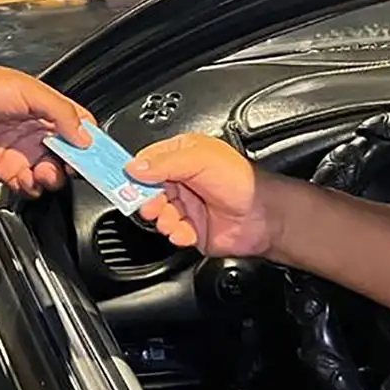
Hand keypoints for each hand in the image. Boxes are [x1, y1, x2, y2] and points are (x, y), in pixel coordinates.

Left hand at [0, 64, 93, 197]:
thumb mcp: (31, 91)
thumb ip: (62, 113)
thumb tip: (86, 137)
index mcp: (47, 110)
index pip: (80, 129)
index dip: (91, 143)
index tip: (97, 155)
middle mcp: (38, 132)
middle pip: (69, 157)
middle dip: (74, 166)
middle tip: (71, 167)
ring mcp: (22, 151)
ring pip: (50, 174)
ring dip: (53, 178)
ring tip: (45, 172)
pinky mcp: (5, 168)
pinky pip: (27, 186)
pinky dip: (32, 188)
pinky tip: (28, 180)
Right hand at [124, 132, 277, 255]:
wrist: (265, 217)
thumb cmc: (242, 181)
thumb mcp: (200, 160)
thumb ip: (165, 162)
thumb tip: (134, 167)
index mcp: (181, 156)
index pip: (146, 161)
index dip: (134, 171)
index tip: (125, 180)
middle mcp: (181, 179)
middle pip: (146, 190)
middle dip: (146, 199)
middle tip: (151, 204)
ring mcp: (185, 204)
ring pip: (156, 213)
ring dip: (163, 218)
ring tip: (175, 217)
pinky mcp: (190, 227)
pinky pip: (170, 232)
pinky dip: (176, 233)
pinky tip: (187, 230)